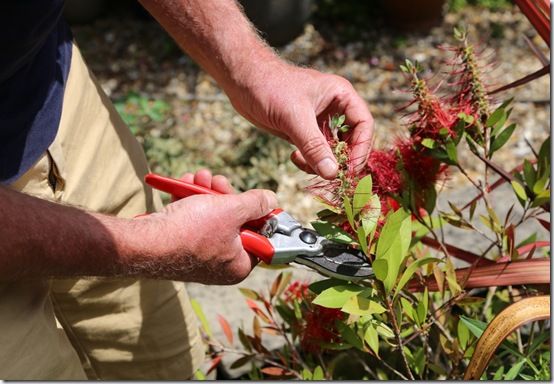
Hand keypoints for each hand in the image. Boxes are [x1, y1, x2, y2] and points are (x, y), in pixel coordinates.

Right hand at [137, 170, 277, 283]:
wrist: (143, 241)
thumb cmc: (190, 231)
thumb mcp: (232, 210)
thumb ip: (255, 203)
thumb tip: (271, 200)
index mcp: (239, 265)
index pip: (260, 238)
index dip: (259, 214)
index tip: (256, 198)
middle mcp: (220, 266)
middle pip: (234, 224)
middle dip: (225, 196)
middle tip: (219, 180)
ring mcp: (198, 257)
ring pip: (211, 218)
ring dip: (205, 193)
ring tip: (199, 176)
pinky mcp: (180, 247)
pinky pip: (192, 222)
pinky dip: (189, 202)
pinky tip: (184, 184)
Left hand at [225, 62, 373, 179]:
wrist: (242, 81)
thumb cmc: (270, 87)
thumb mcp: (294, 118)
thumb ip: (314, 146)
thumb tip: (332, 173)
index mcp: (341, 95)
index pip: (364, 125)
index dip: (361, 148)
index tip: (350, 168)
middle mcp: (334, 109)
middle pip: (352, 140)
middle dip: (341, 159)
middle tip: (329, 175)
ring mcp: (319, 121)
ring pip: (333, 150)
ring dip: (322, 163)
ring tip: (305, 163)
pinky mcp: (304, 131)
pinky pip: (316, 153)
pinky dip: (309, 161)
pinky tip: (294, 157)